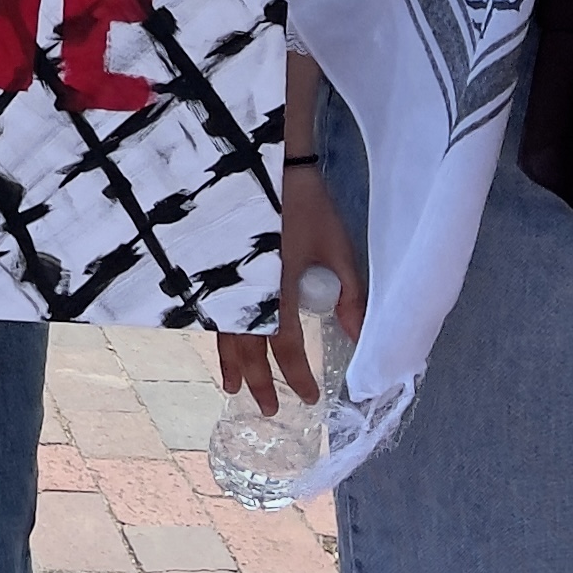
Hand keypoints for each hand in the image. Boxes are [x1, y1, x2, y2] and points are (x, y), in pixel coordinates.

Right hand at [217, 165, 362, 413]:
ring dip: (231, 364)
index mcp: (278, 290)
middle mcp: (245, 293)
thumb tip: (360, 337)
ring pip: (223, 334)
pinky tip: (219, 341)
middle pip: (248, 349)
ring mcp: (225, 281)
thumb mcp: (339, 249)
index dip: (298, 376)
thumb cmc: (306, 205)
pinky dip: (217, 333)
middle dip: (259, 382)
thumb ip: (350, 296)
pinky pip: (212, 312)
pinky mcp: (214, 269)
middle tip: (268, 410)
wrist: (264, 162)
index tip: (310, 398)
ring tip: (233, 388)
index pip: (286, 347)